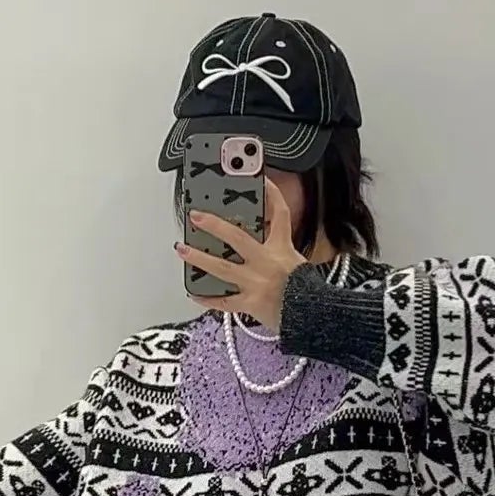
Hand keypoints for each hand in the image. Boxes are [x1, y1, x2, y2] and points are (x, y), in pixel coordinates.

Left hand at [177, 178, 304, 331]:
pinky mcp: (250, 303)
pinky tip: (193, 292)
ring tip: (182, 250)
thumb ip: (279, 251)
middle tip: (195, 215)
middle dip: (214, 225)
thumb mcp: (297, 263)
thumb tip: (255, 244)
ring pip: (222, 268)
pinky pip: (223, 302)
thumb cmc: (306, 293)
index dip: (271, 193)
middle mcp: (266, 262)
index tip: (260, 178)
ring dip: (199, 258)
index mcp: (282, 249)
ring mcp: (256, 283)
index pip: (280, 214)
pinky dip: (207, 298)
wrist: (312, 317)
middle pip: (237, 237)